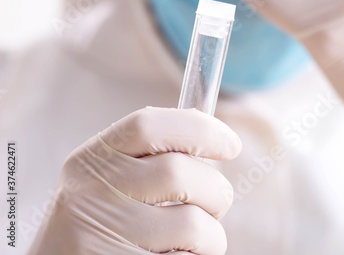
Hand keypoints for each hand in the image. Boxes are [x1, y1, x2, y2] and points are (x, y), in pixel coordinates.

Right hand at [28, 107, 241, 253]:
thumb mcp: (108, 179)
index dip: (200, 129)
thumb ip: (151, 157)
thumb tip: (216, 138)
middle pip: (179, 173)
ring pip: (192, 225)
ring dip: (212, 235)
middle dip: (215, 190)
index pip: (148, 125)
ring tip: (196, 240)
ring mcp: (101, 235)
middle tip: (215, 203)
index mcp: (92, 159)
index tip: (231, 145)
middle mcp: (90, 192)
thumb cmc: (100, 221)